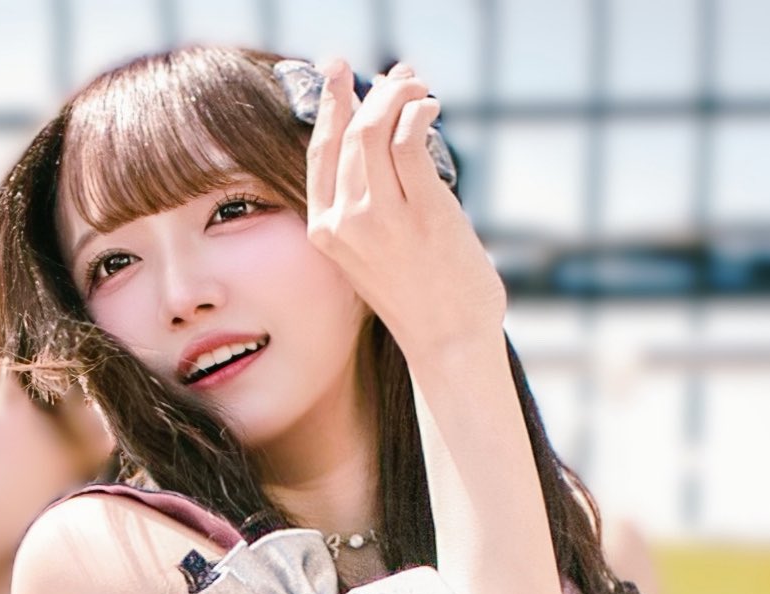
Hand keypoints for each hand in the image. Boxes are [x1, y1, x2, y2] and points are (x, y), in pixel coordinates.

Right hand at [305, 61, 505, 361]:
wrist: (448, 342)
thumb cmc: (419, 297)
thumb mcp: (374, 251)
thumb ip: (370, 200)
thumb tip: (381, 129)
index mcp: (326, 232)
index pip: (320, 153)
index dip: (329, 106)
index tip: (339, 74)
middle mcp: (345, 223)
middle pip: (350, 132)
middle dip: (373, 92)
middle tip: (400, 75)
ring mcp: (381, 218)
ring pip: (376, 128)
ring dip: (399, 96)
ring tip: (419, 89)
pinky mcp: (422, 211)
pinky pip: (410, 139)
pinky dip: (419, 112)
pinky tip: (431, 108)